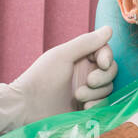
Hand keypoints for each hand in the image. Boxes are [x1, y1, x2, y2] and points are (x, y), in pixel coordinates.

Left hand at [0, 27, 117, 137]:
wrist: (26, 108)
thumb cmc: (41, 78)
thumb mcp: (63, 56)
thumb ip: (87, 42)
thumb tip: (110, 29)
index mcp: (80, 58)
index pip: (105, 53)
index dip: (107, 57)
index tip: (102, 63)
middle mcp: (85, 73)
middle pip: (111, 71)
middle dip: (102, 77)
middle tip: (88, 82)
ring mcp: (87, 92)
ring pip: (108, 88)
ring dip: (97, 93)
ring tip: (78, 97)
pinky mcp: (87, 108)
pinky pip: (104, 105)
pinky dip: (98, 105)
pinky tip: (85, 108)